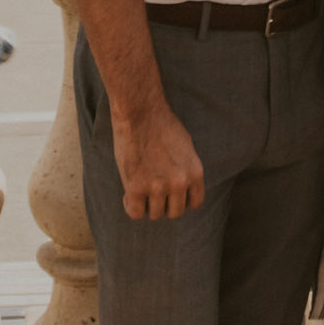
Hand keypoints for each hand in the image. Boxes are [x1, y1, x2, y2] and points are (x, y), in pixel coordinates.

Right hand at [111, 100, 204, 220]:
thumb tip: (183, 190)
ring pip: (154, 214)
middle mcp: (179, 182)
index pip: (194, 204)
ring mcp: (158, 186)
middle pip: (174, 213)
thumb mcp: (185, 147)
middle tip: (152, 189)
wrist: (140, 110)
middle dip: (163, 204)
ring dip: (146, 203)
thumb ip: (186, 170)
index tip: (170, 194)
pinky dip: (131, 205)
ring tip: (139, 185)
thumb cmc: (161, 124)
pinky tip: (128, 193)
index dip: (181, 200)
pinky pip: (136, 213)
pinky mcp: (136, 187)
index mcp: (195, 172)